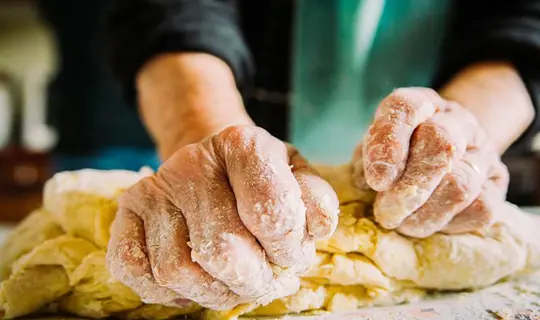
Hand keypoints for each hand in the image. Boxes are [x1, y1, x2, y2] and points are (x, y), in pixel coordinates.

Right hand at [107, 125, 338, 309]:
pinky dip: (168, 292)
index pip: (270, 212)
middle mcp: (190, 163)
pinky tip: (195, 279)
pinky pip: (135, 271)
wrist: (211, 162)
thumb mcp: (297, 175)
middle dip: (253, 281)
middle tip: (265, 280)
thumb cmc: (258, 176)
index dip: (288, 248)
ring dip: (214, 292)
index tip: (291, 254)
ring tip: (234, 283)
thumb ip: (315, 199)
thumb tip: (316, 228)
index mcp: (241, 144)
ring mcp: (153, 189)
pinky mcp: (125, 214)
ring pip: (177, 270)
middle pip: (221, 250)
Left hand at [355, 87, 508, 237]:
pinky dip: (448, 223)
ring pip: (460, 184)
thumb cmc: (398, 153)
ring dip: (424, 213)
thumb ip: (367, 159)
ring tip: (400, 223)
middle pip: (441, 143)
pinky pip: (479, 208)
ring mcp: (482, 150)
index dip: (389, 142)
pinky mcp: (496, 183)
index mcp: (421, 104)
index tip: (377, 180)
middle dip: (409, 186)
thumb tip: (367, 183)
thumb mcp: (375, 147)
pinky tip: (427, 223)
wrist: (445, 154)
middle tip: (385, 213)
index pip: (406, 108)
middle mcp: (456, 120)